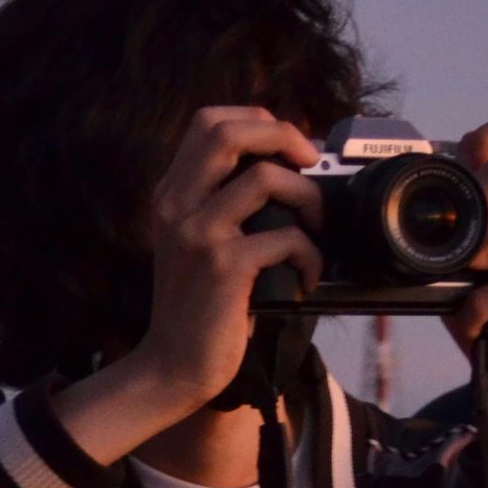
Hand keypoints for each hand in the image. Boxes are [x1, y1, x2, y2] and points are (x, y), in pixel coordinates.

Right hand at [132, 106, 324, 405]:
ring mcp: (198, 234)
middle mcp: (178, 205)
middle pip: (228, 133)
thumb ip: (223, 204)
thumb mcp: (196, 244)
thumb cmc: (199, 307)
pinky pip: (286, 237)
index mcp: (172, 194)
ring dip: (307, 196)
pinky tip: (307, 276)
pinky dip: (310, 253)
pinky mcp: (224, 267)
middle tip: (311, 162)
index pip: (208, 122)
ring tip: (315, 226)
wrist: (173, 366)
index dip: (257, 121)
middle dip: (284, 136)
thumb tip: (286, 168)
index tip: (288, 146)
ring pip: (264, 178)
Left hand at [442, 110, 487, 452]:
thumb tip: (413, 175)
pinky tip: (474, 320)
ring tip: (471, 282)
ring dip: (467, 256)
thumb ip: (455, 209)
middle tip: (464, 246)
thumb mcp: (464, 248)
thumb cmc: (484, 303)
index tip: (463, 168)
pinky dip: (470, 308)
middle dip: (468, 203)